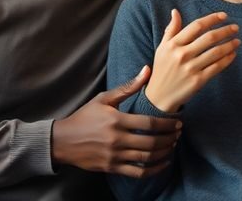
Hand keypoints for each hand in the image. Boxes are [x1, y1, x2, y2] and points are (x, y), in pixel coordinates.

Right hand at [52, 65, 181, 177]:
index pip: (149, 124)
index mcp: (116, 120)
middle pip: (151, 142)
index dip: (167, 124)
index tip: (178, 123)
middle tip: (179, 134)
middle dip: (169, 139)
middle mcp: (116, 140)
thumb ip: (128, 87)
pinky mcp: (112, 168)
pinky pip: (137, 172)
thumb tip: (147, 69)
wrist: (62, 141)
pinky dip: (153, 170)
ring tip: (173, 146)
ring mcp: (114, 156)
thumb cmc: (85, 117)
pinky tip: (163, 163)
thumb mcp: (104, 99)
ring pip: (146, 158)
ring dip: (164, 153)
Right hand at [145, 10, 239, 112]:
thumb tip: (175, 11)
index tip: (223, 16)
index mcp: (173, 44)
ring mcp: (191, 68)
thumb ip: (171, 30)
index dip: (212, 19)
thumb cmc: (162, 69)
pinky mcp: (198, 81)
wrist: (159, 96)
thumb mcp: (162, 48)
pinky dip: (227, 59)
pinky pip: (217, 67)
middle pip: (209, 37)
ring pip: (216, 52)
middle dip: (225, 30)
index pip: (196, 26)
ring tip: (237, 40)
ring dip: (229, 44)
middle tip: (235, 27)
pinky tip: (233, 54)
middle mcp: (182, 55)